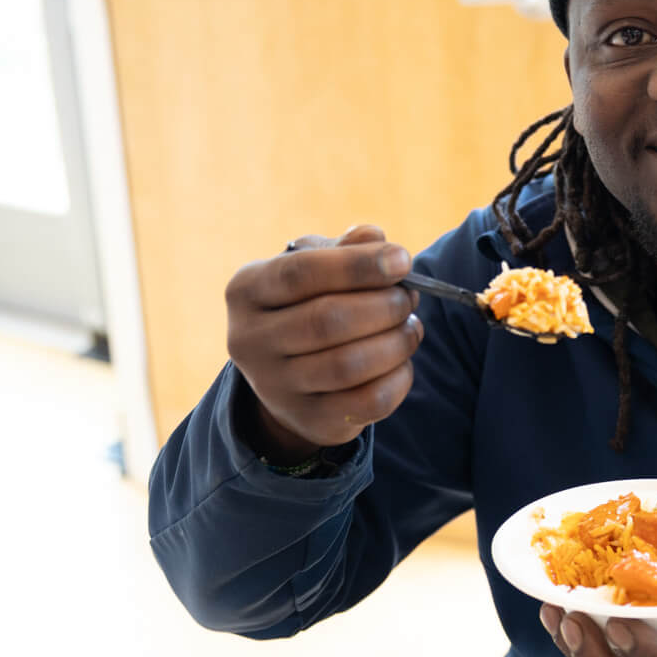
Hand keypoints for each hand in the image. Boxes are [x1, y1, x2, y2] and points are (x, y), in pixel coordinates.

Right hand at [225, 223, 422, 457]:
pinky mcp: (308, 420)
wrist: (286, 379)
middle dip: (383, 306)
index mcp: (246, 290)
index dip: (357, 265)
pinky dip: (398, 379)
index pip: (300, 273)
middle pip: (327, 320)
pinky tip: (403, 362)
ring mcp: (275, 386)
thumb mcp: (314, 269)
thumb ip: (343, 249)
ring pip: (348, 365)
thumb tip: (373, 236)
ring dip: (395, 342)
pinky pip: (367, 401)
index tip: (402, 260)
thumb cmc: (306, 306)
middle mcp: (250, 341)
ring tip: (410, 327)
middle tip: (409, 297)